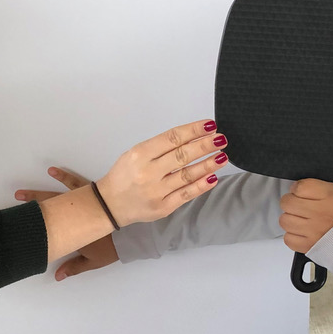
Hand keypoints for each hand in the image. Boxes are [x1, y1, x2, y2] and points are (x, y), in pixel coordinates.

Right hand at [15, 167, 121, 280]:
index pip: (49, 225)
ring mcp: (81, 201)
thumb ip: (74, 267)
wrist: (132, 234)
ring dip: (41, 191)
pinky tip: (54, 170)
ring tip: (25, 190)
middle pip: (49, 207)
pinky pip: (76, 183)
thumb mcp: (92, 261)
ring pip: (57, 195)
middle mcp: (73, 213)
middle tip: (17, 197)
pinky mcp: (91, 193)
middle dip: (32, 203)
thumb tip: (56, 276)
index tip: (20, 217)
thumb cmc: (111, 248)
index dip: (34, 221)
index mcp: (72, 231)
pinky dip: (65, 176)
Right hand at [95, 119, 228, 226]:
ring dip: (208, 165)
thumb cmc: (125, 175)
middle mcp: (148, 172)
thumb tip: (192, 138)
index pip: (172, 138)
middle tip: (221, 139)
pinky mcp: (162, 207)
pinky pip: (186, 194)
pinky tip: (213, 177)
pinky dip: (201, 185)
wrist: (110, 203)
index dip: (193, 131)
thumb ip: (160, 147)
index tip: (210, 125)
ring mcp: (156, 192)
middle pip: (182, 156)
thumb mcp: (135, 153)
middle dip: (204, 146)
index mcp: (140, 154)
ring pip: (187, 175)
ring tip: (222, 156)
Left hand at [278, 179, 332, 252]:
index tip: (302, 192)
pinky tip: (302, 232)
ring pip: (284, 220)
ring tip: (301, 219)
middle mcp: (318, 214)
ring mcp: (312, 231)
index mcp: (329, 198)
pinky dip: (293, 235)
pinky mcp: (308, 246)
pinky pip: (288, 238)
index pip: (299, 187)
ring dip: (290, 219)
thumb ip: (321, 187)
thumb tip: (300, 187)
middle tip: (298, 205)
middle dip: (291, 202)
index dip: (298, 188)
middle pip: (287, 202)